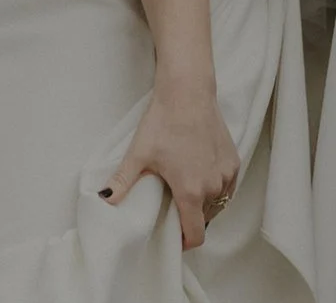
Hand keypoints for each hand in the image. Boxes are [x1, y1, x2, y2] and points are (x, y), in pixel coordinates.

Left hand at [99, 85, 239, 249]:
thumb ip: (121, 182)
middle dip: (190, 219)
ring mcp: (227, 174)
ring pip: (218, 204)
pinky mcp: (234, 161)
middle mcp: (214, 186)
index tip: (174, 239)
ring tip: (185, 191)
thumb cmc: (164, 122)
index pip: (195, 235)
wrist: (188, 92)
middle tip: (172, 208)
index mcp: (191, 191)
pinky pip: (227, 187)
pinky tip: (200, 176)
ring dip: (204, 205)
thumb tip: (101, 201)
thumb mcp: (139, 154)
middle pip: (205, 219)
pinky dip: (215, 188)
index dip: (184, 242)